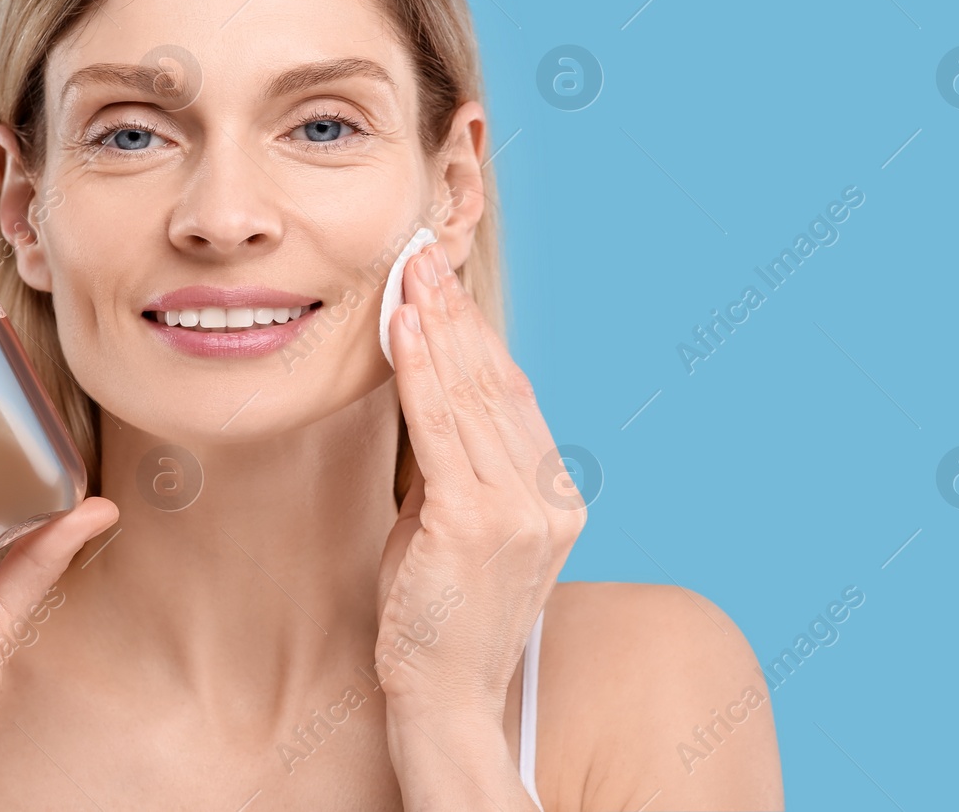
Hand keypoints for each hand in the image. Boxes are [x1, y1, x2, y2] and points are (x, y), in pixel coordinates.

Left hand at [376, 242, 584, 803]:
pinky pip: (441, 429)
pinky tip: (403, 327)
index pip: (513, 397)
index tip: (444, 285)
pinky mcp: (478, 522)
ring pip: (471, 396)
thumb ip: (450, 464)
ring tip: (409, 271)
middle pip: (497, 384)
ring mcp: (521, 510)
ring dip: (436, 326)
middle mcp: (550, 498)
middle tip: (423, 255)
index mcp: (555, 498)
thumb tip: (423, 390)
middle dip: (456, 313)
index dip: (476, 336)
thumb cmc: (435, 619)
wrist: (443, 703)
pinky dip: (420, 371)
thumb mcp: (450, 526)